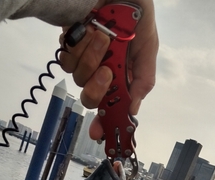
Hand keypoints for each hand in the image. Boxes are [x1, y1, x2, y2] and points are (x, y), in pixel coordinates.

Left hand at [59, 0, 157, 139]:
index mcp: (121, 76)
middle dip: (97, 87)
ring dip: (91, 56)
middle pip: (90, 97)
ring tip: (102, 34)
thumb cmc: (135, 10)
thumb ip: (143, 78)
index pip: (111, 105)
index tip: (100, 133)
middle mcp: (101, 70)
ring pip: (78, 76)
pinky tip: (88, 30)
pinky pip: (66, 58)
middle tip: (106, 72)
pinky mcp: (69, 44)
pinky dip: (77, 45)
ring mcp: (84, 58)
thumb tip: (133, 109)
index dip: (105, 121)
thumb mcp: (148, 45)